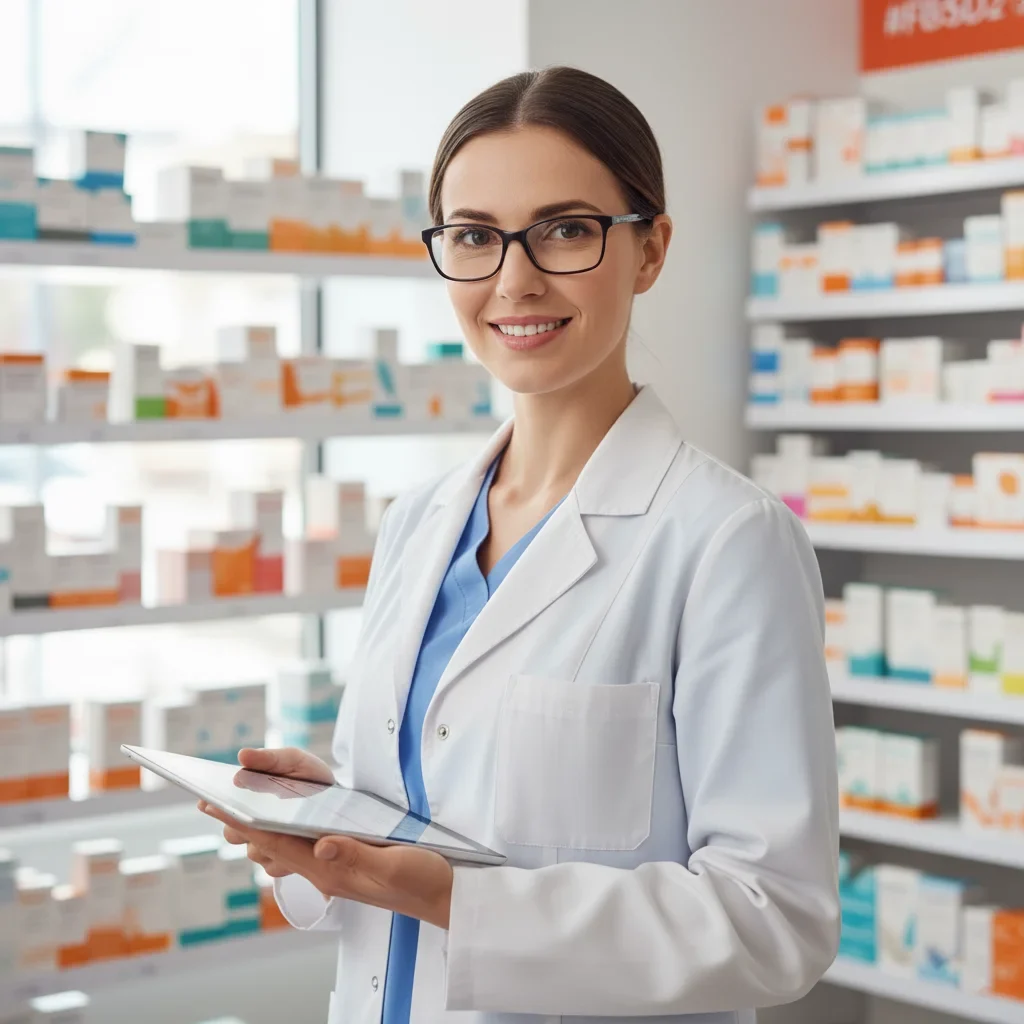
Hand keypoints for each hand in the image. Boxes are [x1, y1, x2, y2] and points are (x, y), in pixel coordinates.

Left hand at [197, 747, 454, 928]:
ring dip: (257, 831)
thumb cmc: (424, 879)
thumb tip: (322, 844)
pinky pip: (304, 852)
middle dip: (240, 825)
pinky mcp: (348, 867)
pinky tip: (279, 831)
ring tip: (232, 816)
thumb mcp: (395, 863)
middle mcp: (328, 872)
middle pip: (272, 847)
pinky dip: (282, 836)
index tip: (216, 805)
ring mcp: (336, 871)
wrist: (447, 897)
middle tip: (209, 804)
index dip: (244, 822)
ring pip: (285, 851)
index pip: (277, 842)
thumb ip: (358, 855)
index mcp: (333, 870)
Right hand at [209, 747, 334, 880]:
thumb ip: (270, 759)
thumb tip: (243, 755)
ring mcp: (268, 848)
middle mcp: (252, 827)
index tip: (209, 801)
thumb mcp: (295, 762)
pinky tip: (299, 845)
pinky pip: (275, 866)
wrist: (342, 801)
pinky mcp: (285, 864)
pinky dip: (285, 856)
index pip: (221, 808)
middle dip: (241, 825)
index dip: (213, 806)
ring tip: (281, 829)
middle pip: (232, 834)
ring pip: (254, 852)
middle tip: (250, 814)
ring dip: (265, 841)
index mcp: (248, 800)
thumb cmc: (311, 778)